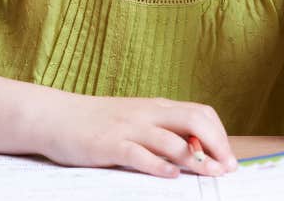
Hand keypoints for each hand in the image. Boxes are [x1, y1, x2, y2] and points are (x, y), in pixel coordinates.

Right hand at [41, 94, 236, 177]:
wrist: (55, 117)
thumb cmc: (96, 123)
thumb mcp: (133, 119)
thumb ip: (160, 129)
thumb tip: (195, 149)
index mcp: (155, 107)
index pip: (200, 113)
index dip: (220, 135)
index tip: (229, 158)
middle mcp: (146, 114)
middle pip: (194, 120)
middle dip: (217, 145)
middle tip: (226, 169)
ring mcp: (128, 128)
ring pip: (171, 139)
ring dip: (196, 158)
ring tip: (210, 173)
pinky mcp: (110, 145)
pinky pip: (139, 154)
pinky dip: (159, 165)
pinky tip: (171, 176)